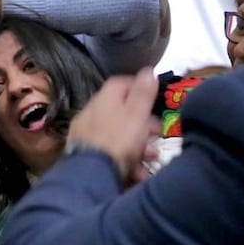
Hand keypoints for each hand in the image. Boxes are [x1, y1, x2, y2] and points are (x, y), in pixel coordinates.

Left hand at [66, 68, 158, 183]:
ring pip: (117, 135)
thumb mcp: (137, 113)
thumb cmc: (118, 140)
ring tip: (150, 157)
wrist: (91, 174)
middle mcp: (91, 113)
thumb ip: (143, 92)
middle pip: (121, 112)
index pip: (121, 83)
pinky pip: (109, 153)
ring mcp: (85, 135)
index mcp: (103, 98)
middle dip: (144, 123)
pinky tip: (136, 172)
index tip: (155, 100)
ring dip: (138, 145)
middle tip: (158, 134)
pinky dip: (125, 160)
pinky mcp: (85, 155)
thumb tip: (148, 70)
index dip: (140, 88)